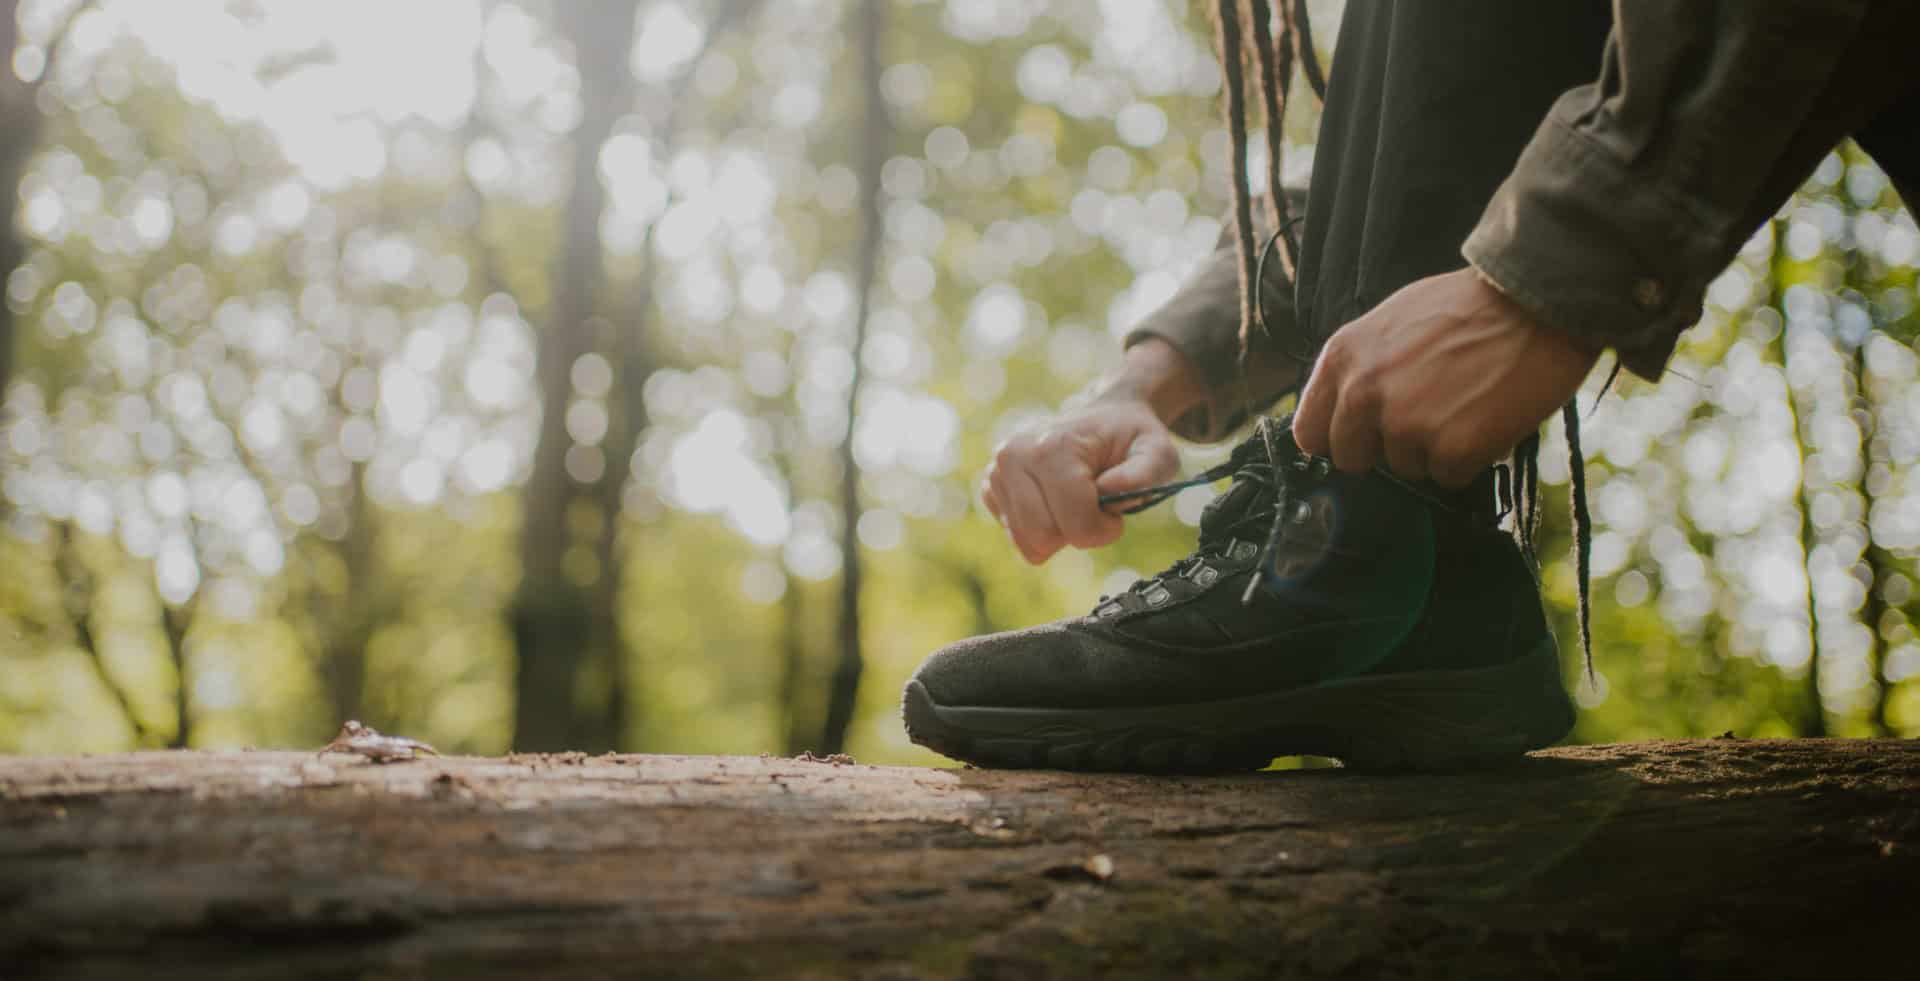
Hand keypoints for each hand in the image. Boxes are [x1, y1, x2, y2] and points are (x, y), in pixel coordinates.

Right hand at [982, 397, 1178, 564]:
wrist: (1102, 417)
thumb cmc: (1129, 439)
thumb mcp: (1157, 451)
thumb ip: (1146, 473)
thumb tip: (1110, 493)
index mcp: (1053, 446)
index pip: (1074, 523)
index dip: (1104, 529)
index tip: (1115, 512)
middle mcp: (1014, 455)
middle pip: (1044, 537)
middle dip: (1078, 532)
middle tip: (1095, 507)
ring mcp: (996, 471)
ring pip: (1027, 542)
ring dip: (1060, 532)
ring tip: (1075, 502)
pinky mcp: (990, 487)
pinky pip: (1016, 537)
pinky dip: (1041, 529)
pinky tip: (1055, 502)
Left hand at [1292, 268, 1599, 487]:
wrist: (1534, 302)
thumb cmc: (1468, 306)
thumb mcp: (1390, 320)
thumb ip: (1360, 367)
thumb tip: (1344, 411)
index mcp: (1342, 358)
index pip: (1308, 431)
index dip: (1337, 439)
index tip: (1360, 438)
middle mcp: (1363, 394)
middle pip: (1352, 459)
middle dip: (1385, 449)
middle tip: (1425, 418)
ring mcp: (1405, 424)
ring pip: (1406, 469)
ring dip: (1435, 450)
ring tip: (1465, 404)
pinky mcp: (1450, 449)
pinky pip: (1449, 478)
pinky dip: (1471, 459)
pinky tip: (1487, 419)